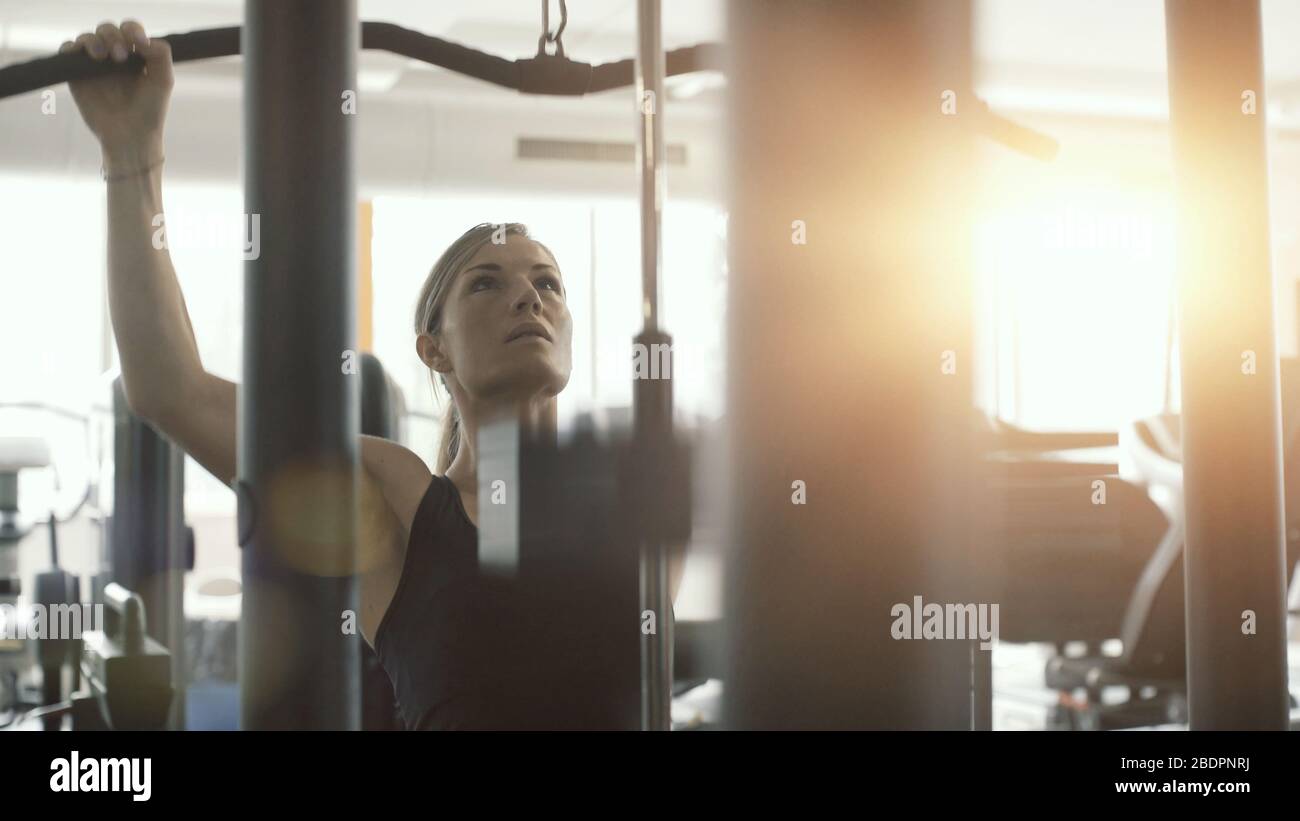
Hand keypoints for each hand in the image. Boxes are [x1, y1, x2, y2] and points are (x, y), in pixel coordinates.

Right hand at [59, 20, 172, 168]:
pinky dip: (71, 47)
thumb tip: (142, 38)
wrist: (130, 136)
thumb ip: (160, 54)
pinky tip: (79, 53)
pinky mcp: (77, 74)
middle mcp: (114, 57)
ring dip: (93, 40)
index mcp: (135, 55)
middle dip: (113, 36)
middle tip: (120, 55)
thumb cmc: (150, 110)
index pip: (130, 30)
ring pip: (87, 38)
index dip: (132, 30)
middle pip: (107, 30)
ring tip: (102, 56)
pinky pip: (67, 51)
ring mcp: (94, 65)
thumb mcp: (163, 80)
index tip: (138, 43)